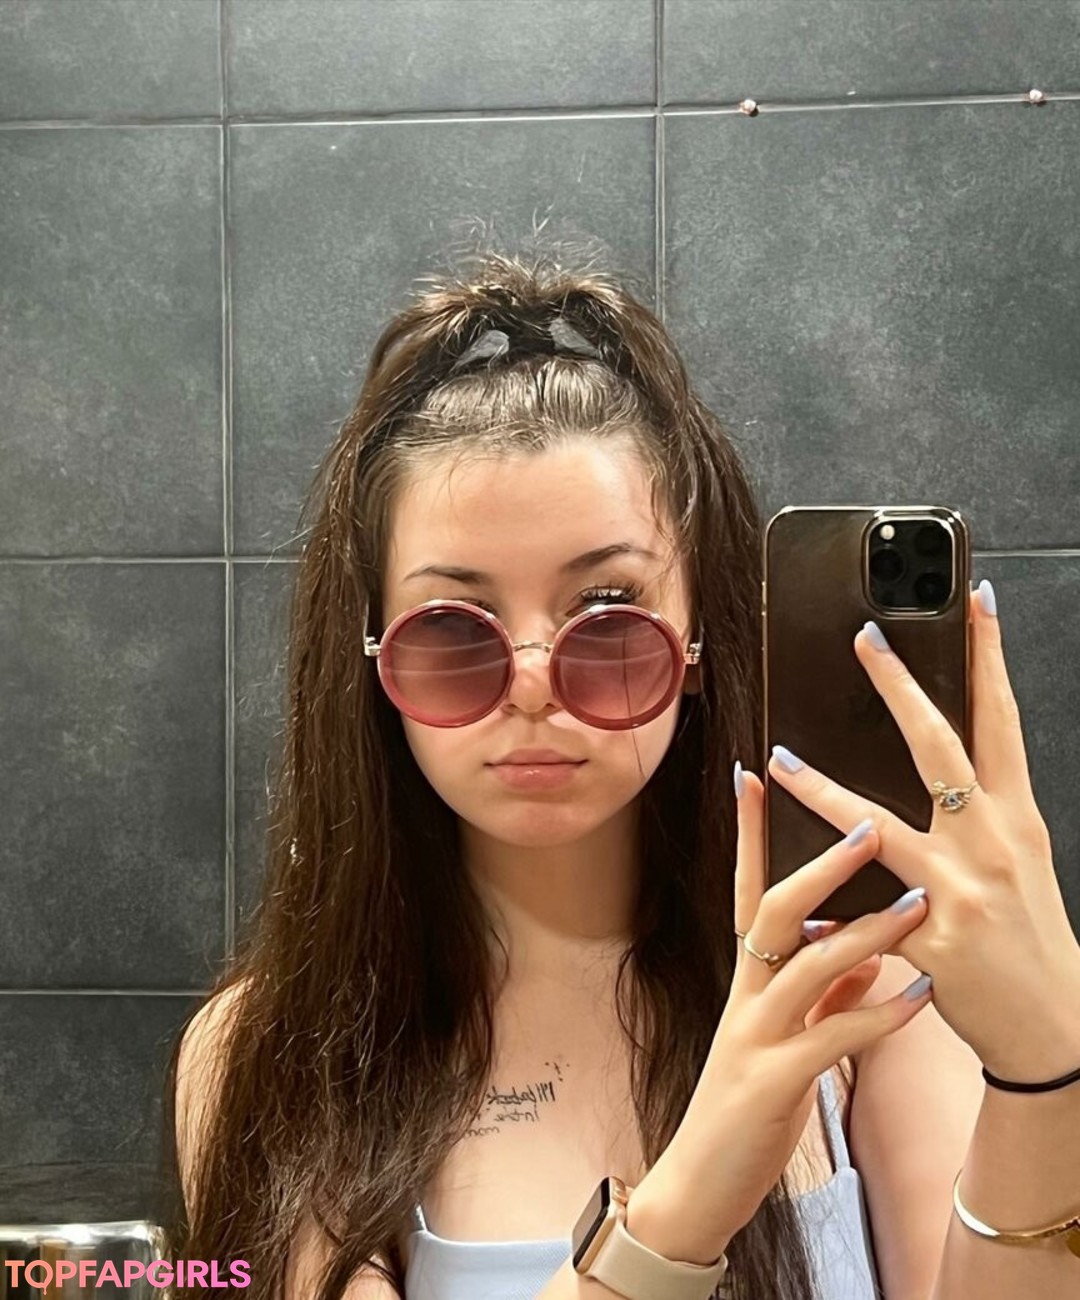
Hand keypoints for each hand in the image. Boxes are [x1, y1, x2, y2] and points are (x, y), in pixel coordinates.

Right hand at [627, 786, 932, 1261]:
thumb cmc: (746, 1105)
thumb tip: (867, 954)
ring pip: (806, 967)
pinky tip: (920, 998)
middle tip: (867, 824)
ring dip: (865, 932)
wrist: (698, 1183)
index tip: (758, 775)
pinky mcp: (771, 1082)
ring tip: (917, 904)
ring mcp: (753, 1036)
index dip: (750, 833)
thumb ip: (825, 993)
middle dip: (820, 866)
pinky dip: (878, 1016)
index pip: (747, 890)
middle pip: (774, 911)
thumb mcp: (786, 1037)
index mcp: (747, 981)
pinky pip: (831, 1039)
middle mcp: (744, 996)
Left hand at [765, 582, 1079, 1080]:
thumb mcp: (1021, 862)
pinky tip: (791, 902)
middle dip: (899, 687)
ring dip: (822, 789)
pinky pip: (860, 910)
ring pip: (878, 823)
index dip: (990, 657)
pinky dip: (825, 904)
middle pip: (940, 747)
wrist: (1054, 1026)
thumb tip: (943, 770)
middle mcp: (992, 843)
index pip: (1002, 720)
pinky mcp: (928, 937)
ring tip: (780, 759)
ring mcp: (960, 889)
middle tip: (865, 638)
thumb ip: (981, 814)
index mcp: (1017, 818)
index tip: (976, 604)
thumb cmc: (1032, 938)